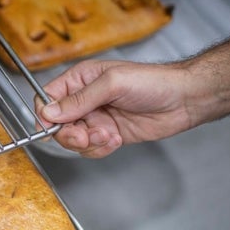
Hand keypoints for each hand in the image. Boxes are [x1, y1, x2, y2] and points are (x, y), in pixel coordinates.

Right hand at [35, 59, 194, 157]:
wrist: (184, 100)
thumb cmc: (152, 82)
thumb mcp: (112, 84)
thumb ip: (79, 100)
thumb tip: (49, 112)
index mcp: (80, 80)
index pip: (48, 98)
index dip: (45, 114)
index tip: (51, 127)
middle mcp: (84, 100)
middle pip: (57, 124)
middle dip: (69, 134)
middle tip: (85, 136)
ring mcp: (96, 119)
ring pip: (73, 139)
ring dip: (88, 143)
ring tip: (108, 136)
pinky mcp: (107, 135)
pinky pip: (90, 149)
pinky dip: (100, 149)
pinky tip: (116, 139)